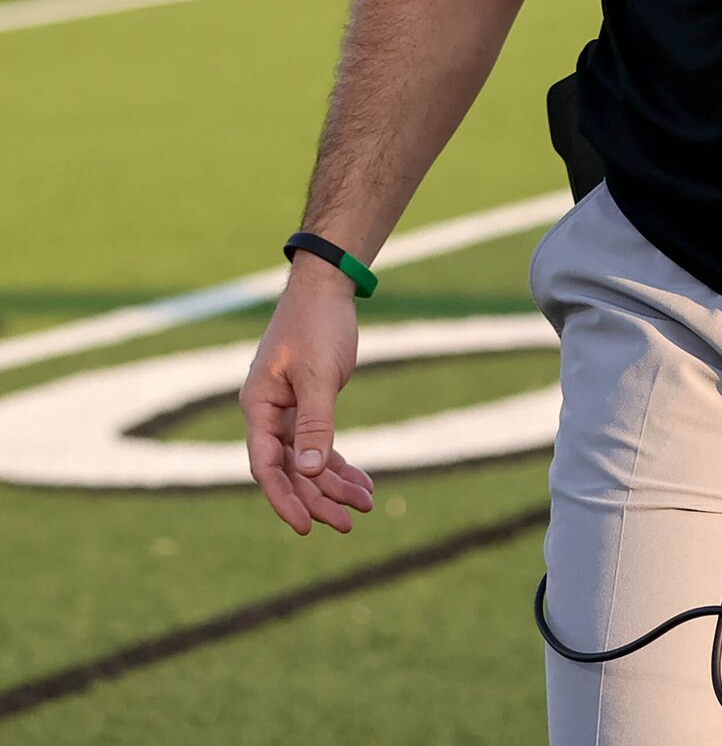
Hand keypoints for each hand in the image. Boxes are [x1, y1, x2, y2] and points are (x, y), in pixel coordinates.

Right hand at [240, 257, 374, 534]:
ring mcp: (287, 412)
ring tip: (366, 505)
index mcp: (259, 407)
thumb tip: (307, 472)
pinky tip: (363, 483)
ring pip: (308, 462)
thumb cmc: (317, 325)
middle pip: (290, 470)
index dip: (283, 499)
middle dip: (319, 498)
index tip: (305, 527)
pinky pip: (321, 446)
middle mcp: (268, 415)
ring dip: (335, 484)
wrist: (327, 288)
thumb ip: (314, 423)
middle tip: (350, 522)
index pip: (265, 466)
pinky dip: (341, 464)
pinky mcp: (309, 407)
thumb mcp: (319, 374)